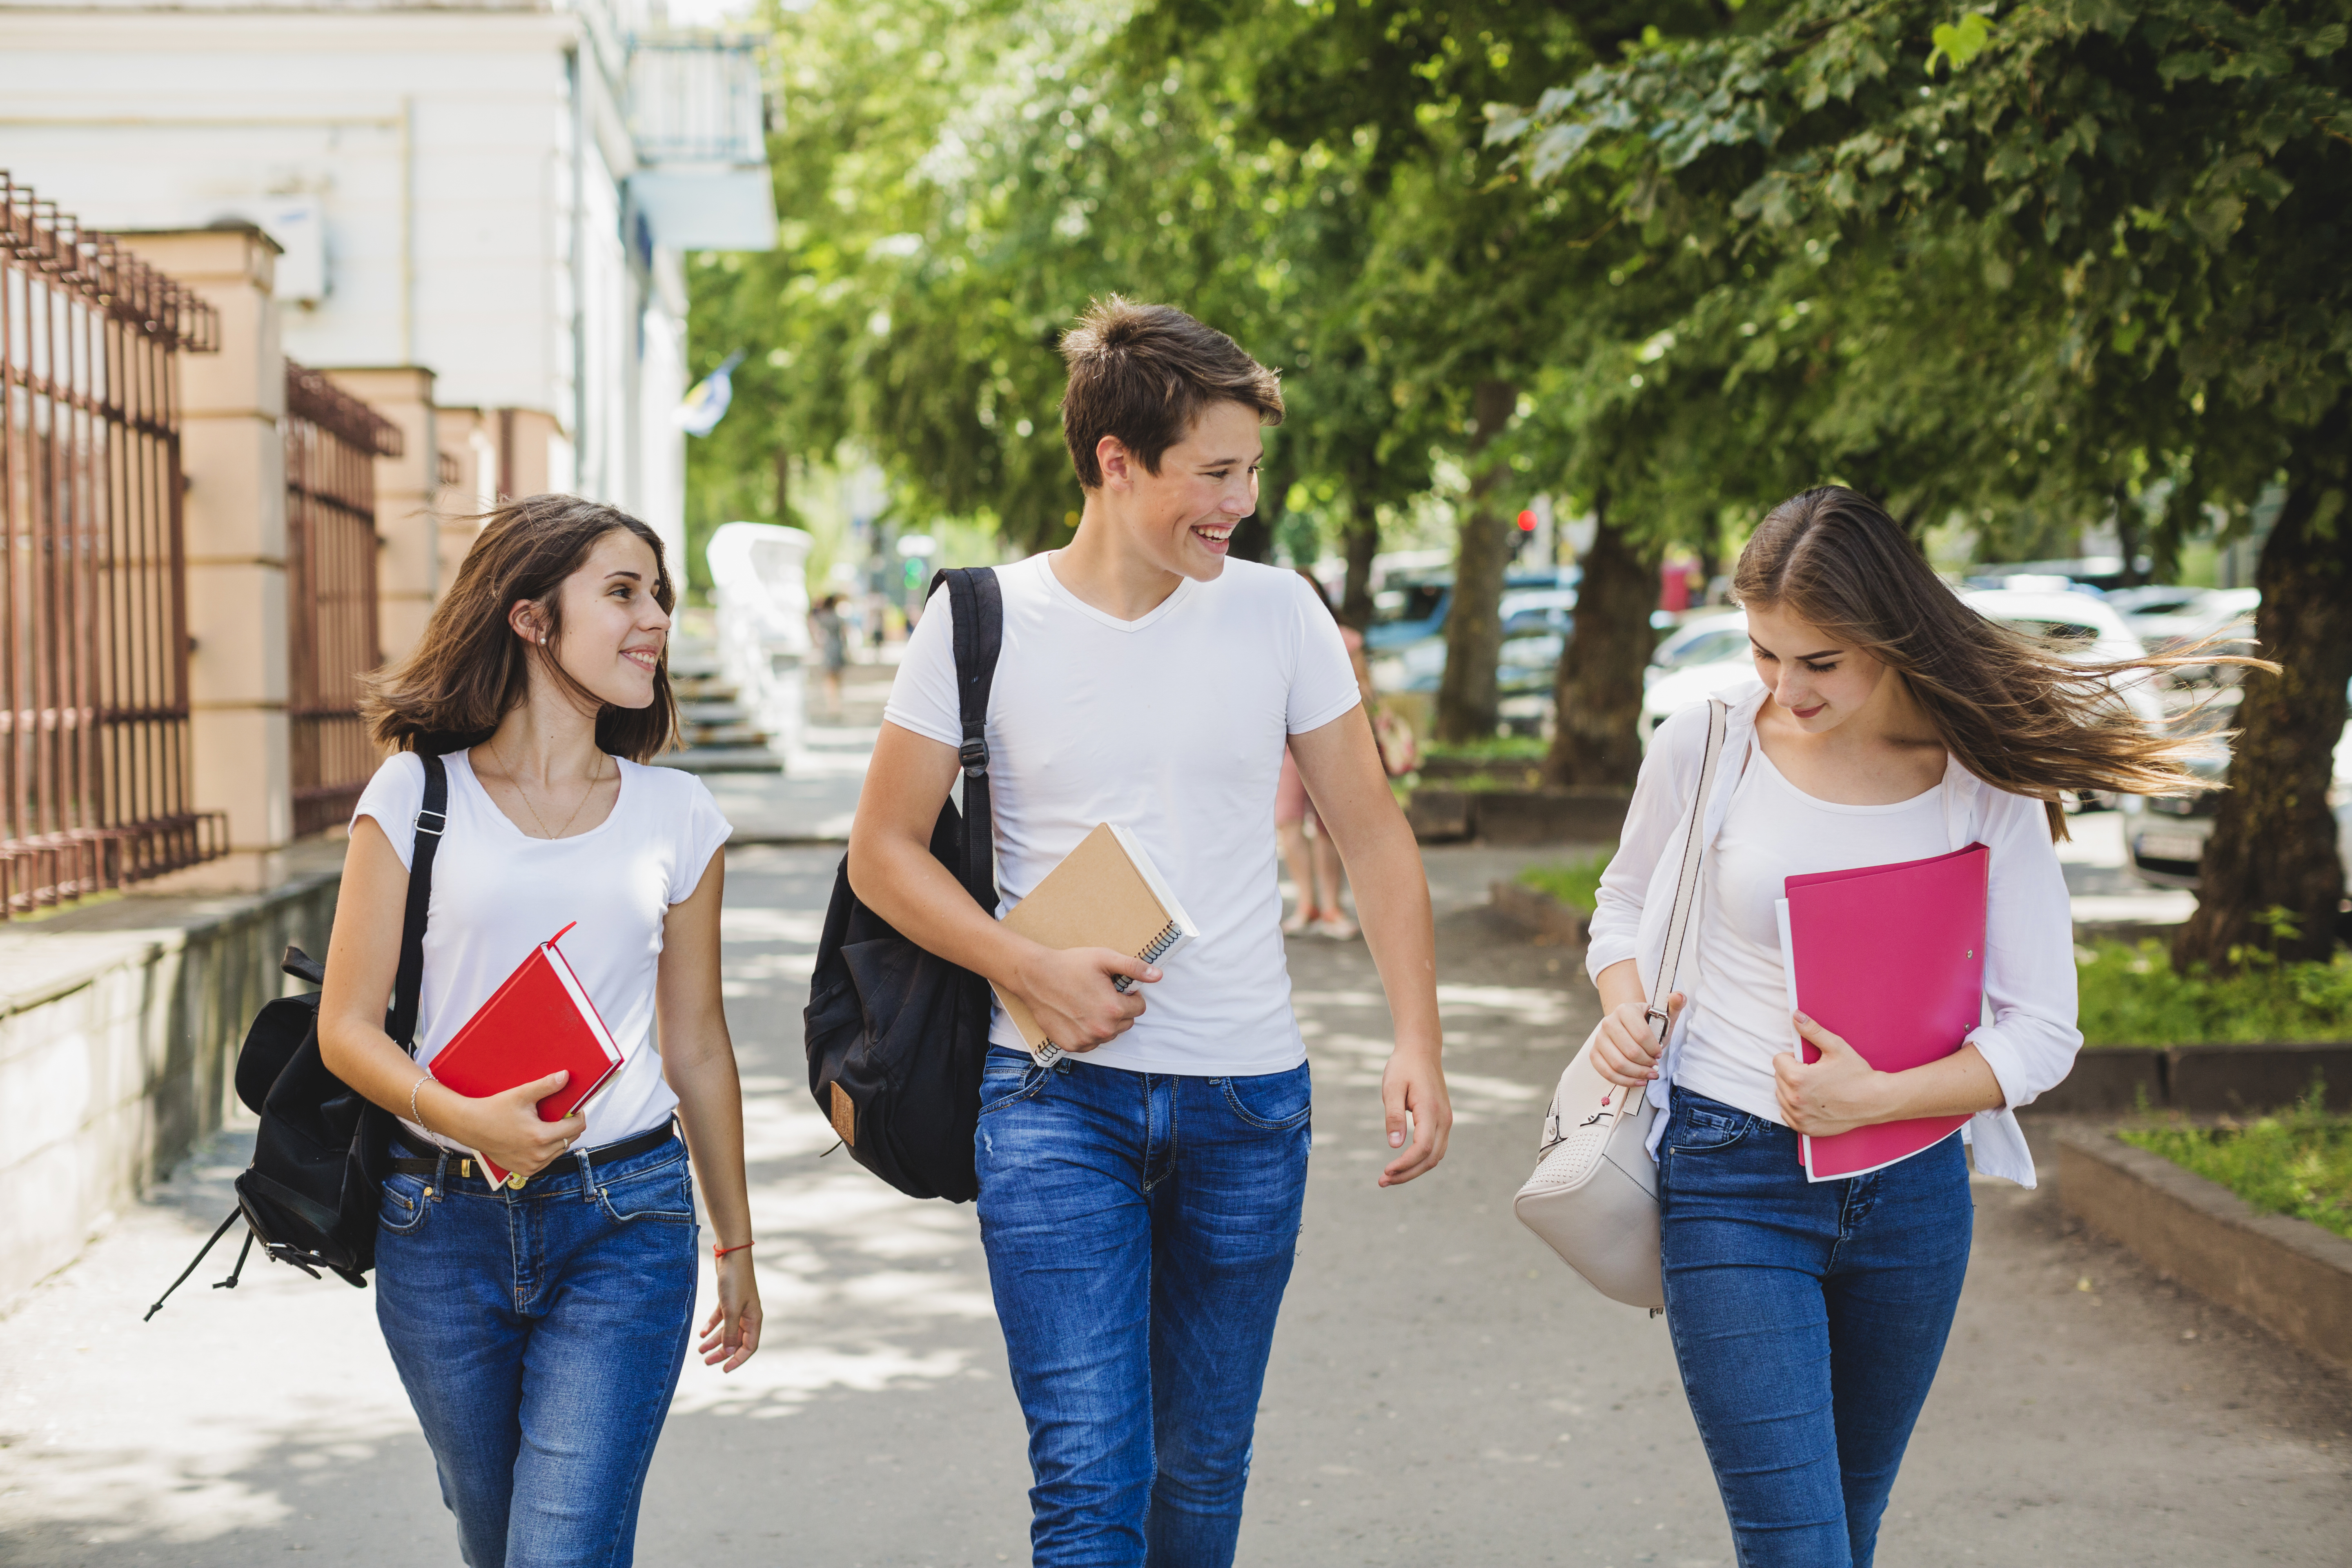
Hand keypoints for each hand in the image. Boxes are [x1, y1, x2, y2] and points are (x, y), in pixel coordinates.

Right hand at [440, 1069, 586, 1180]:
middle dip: (569, 1126)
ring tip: (547, 1125)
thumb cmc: (494, 1110)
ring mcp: (531, 1165)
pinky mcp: (524, 1171)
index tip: (575, 1108)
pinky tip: (538, 1138)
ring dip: (559, 1138)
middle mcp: (538, 1155)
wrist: (471, 1127)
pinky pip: (546, 1160)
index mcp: (540, 1136)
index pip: (576, 1127)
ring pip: (559, 1151)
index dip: (579, 1115)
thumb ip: (546, 1086)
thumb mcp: (521, 1094)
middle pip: (570, 1139)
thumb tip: (565, 1076)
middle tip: (561, 1114)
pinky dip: (547, 1150)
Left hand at [699, 1250, 763, 1371]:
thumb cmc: (734, 1282)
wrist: (731, 1255)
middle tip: (706, 1362)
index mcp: (754, 1319)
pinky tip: (701, 1334)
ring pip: (727, 1330)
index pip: (749, 1346)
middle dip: (722, 1353)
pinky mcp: (728, 1299)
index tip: (723, 1369)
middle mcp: (748, 1315)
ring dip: (715, 1341)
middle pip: (737, 1340)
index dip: (737, 1359)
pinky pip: (720, 1318)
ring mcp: (738, 1307)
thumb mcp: (731, 1310)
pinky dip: (711, 1326)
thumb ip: (730, 1333)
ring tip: (700, 1351)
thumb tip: (730, 1353)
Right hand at [1008, 946, 1158, 1052]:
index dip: (1131, 996)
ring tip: (1088, 1003)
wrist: (1035, 976)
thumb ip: (1134, 968)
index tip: (1117, 988)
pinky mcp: (1071, 1045)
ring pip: (1109, 1034)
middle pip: (1126, 1023)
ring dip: (1105, 1022)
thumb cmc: (1070, 965)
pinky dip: (1089, 1032)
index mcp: (1113, 1009)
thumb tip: (1158, 975)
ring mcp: (1086, 1040)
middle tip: (1101, 994)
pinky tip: (1078, 1015)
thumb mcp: (1105, 959)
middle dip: (1119, 1010)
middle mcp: (1102, 1030)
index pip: (1139, 1008)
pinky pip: (1091, 1043)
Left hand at [1378, 1044, 1451, 1185]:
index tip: (1385, 1171)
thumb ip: (1394, 1116)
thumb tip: (1394, 1145)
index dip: (1405, 1164)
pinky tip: (1403, 1163)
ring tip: (1390, 1176)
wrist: (1421, 1050)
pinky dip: (1420, 1160)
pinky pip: (1435, 1147)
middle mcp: (1444, 1119)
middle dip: (1407, 1173)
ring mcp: (1446, 1121)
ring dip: (1414, 1169)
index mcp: (1431, 1111)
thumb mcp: (1392, 1088)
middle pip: (1431, 1158)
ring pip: (1435, 1156)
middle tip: (1382, 1181)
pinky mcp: (1442, 1120)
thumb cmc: (1403, 1067)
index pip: (1423, 1148)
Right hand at [1590, 994, 1681, 1089]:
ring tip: (1649, 1074)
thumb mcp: (1664, 1015)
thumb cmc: (1649, 1024)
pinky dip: (1625, 1081)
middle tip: (1655, 1066)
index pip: (1641, 1034)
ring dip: (1638, 1074)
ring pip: (1618, 1064)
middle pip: (1630, 1051)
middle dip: (1647, 1063)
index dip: (1653, 1048)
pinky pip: (1607, 1072)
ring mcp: (1599, 1038)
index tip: (1659, 1053)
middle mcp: (1608, 1022)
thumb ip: (1674, 1006)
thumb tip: (1679, 996)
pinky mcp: (1594, 1053)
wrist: (1629, 1027)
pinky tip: (1638, 1081)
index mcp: (1625, 1009)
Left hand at [1773, 1012, 1888, 1136]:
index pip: (1778, 1060)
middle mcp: (1794, 1100)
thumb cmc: (1857, 1074)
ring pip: (1781, 1096)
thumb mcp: (1836, 1047)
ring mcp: (1799, 1117)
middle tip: (1815, 1073)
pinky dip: (1796, 1108)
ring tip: (1815, 1087)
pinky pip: (1788, 1114)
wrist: (1876, 1101)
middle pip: (1778, 1078)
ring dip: (1792, 1090)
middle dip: (1792, 1072)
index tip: (1809, 1061)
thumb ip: (1812, 1030)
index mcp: (1797, 1078)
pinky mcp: (1805, 1128)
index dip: (1793, 1058)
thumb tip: (1796, 1016)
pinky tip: (1813, 1102)